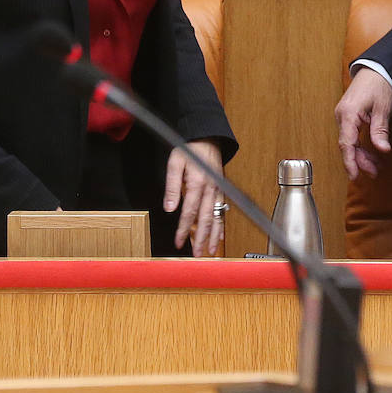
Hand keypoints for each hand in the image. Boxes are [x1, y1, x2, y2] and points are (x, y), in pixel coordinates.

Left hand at [163, 139, 224, 255]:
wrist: (208, 137)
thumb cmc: (190, 149)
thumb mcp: (175, 163)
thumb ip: (172, 187)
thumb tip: (169, 209)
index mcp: (198, 184)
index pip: (189, 213)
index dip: (183, 229)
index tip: (178, 243)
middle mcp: (211, 190)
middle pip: (206, 220)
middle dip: (201, 239)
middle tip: (198, 255)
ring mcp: (218, 191)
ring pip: (217, 218)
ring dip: (213, 236)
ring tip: (210, 251)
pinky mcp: (221, 190)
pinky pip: (222, 211)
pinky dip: (221, 225)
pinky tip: (219, 236)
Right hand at [335, 67, 391, 180]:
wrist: (376, 69)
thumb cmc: (379, 84)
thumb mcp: (383, 108)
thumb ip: (380, 130)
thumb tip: (382, 149)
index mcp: (348, 113)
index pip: (346, 143)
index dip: (350, 161)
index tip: (354, 175)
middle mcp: (342, 115)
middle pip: (347, 145)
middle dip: (360, 161)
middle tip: (374, 172)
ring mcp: (344, 116)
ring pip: (350, 142)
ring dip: (361, 155)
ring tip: (376, 167)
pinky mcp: (348, 116)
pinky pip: (352, 136)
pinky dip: (360, 146)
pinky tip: (372, 155)